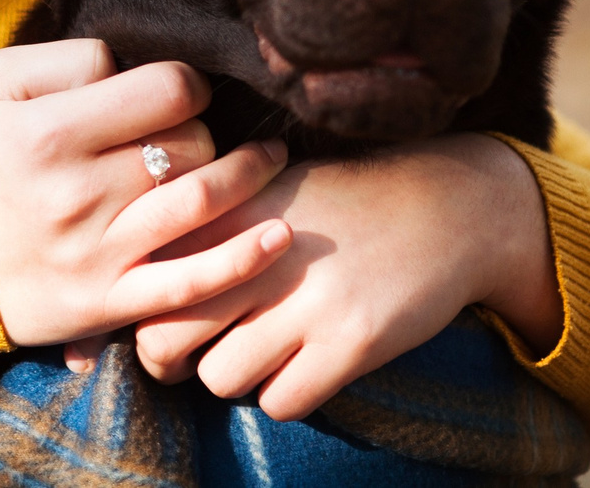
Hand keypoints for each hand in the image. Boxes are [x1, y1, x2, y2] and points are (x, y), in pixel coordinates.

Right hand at [0, 40, 293, 347]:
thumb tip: (132, 66)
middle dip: (205, 132)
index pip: (167, 91)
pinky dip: (242, 261)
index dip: (186, 85)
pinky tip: (280, 236)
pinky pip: (189, 285)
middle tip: (198, 135)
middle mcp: (79, 191)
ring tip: (273, 161)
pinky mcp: (106, 303)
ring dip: (251, 178)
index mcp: (52, 131)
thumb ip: (67, 59)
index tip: (179, 95)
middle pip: (190, 145)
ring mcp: (97, 252)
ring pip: (202, 203)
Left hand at [130, 133, 561, 421]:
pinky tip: (305, 367)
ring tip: (262, 354)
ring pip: (220, 378)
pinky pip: (281, 401)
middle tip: (191, 356)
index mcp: (231, 210)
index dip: (139, 309)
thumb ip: (209, 222)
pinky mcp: (350, 342)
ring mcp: (306, 301)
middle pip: (164, 335)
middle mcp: (259, 254)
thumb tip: (141, 273)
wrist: (450, 207)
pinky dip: (285, 395)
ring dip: (235, 377)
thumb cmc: (346, 202)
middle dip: (168, 358)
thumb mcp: (270, 188)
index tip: (157, 317)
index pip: (145, 277)